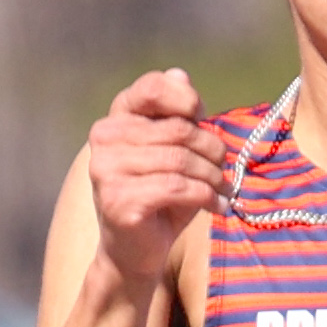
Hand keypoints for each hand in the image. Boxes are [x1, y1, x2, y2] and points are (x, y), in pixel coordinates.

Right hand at [81, 68, 232, 293]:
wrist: (135, 252)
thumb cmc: (160, 197)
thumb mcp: (174, 152)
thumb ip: (177, 116)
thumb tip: (179, 74)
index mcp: (117, 118)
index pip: (152, 88)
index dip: (187, 101)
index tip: (202, 121)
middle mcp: (104, 139)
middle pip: (177, 129)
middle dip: (211, 149)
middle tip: (222, 169)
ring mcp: (106, 170)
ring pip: (180, 159)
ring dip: (212, 176)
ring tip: (221, 189)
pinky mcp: (118, 201)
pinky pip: (176, 187)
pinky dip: (206, 196)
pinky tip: (216, 206)